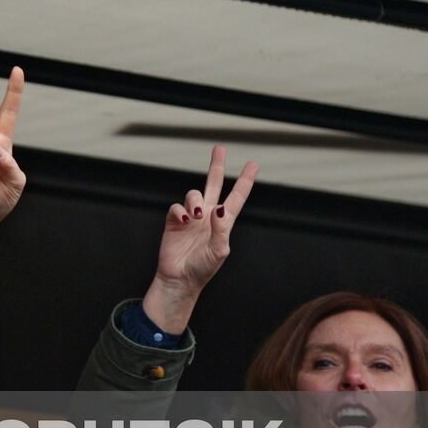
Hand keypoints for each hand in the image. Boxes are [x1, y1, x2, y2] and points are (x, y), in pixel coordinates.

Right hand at [142, 144, 257, 333]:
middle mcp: (208, 215)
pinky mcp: (174, 221)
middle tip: (219, 148)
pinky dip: (180, 212)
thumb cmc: (203, 268)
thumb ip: (221, 228)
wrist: (180, 279)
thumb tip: (219, 207)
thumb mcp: (219, 250)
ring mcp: (190, 217)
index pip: (236, 197)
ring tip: (195, 215)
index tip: (253, 165)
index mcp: (223, 222)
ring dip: (194, 200)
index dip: (245, 181)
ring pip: (193, 194)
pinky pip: (176, 207)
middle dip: (216, 166)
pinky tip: (183, 222)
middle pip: (213, 184)